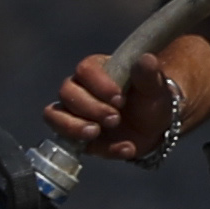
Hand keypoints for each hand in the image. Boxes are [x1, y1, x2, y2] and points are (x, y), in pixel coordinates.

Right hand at [45, 49, 179, 162]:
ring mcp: (74, 114)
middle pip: (66, 92)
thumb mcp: (154, 86)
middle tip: (115, 118)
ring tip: (96, 132)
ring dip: (74, 126)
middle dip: (90, 108)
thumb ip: (148, 74)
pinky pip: (71, 143)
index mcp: (96, 70)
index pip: (85, 70)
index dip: (99, 84)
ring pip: (55, 116)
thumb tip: (146, 60)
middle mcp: (79, 90)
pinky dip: (101, 149)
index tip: (120, 98)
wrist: (154, 127)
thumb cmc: (150, 99)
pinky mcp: (76, 138)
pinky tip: (126, 149)